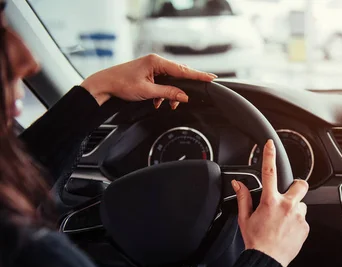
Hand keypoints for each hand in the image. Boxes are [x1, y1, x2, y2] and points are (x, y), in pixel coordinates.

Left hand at [80, 54, 216, 107]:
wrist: (104, 85)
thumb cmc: (121, 84)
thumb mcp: (148, 91)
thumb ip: (168, 93)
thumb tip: (184, 96)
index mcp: (156, 61)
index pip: (183, 70)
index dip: (198, 75)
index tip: (211, 77)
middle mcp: (155, 62)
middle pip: (178, 75)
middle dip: (183, 89)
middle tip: (190, 97)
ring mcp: (152, 68)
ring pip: (170, 82)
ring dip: (170, 94)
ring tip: (168, 104)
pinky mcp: (148, 74)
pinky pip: (163, 83)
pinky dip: (163, 94)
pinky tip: (158, 102)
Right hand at [232, 140, 309, 266]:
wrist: (266, 261)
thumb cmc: (255, 241)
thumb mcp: (245, 218)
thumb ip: (244, 197)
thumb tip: (238, 184)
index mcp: (270, 201)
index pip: (269, 172)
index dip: (269, 155)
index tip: (270, 144)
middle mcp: (287, 206)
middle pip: (300, 184)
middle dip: (296, 186)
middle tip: (288, 195)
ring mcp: (298, 216)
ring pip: (301, 204)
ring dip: (294, 208)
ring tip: (283, 221)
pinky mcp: (305, 227)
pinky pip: (303, 219)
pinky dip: (296, 222)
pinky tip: (286, 231)